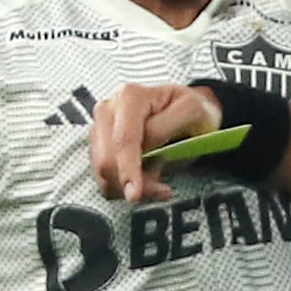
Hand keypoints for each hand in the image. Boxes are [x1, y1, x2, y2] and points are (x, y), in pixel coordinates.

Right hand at [87, 81, 222, 203]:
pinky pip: (105, 181)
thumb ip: (163, 129)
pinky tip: (146, 178)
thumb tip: (143, 149)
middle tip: (162, 185)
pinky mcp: (99, 149)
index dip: (127, 169)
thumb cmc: (190, 110)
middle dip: (134, 181)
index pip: (123, 140)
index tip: (135, 193)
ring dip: (133, 185)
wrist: (185, 112)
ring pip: (104, 174)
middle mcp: (108, 111)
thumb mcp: (191, 112)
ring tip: (158, 173)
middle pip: (107, 160)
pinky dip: (126, 187)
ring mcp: (100, 130)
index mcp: (130, 97)